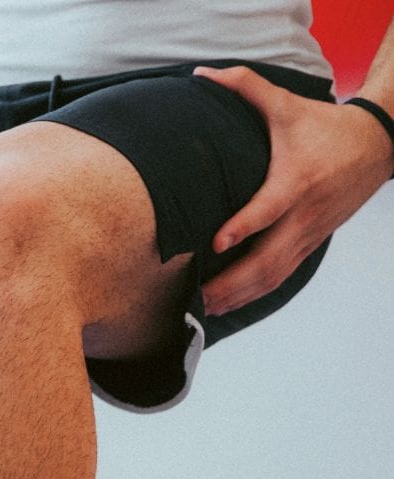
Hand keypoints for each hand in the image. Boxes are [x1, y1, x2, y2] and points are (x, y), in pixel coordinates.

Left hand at [191, 66, 393, 316]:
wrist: (377, 144)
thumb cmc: (325, 126)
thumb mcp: (287, 107)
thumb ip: (247, 89)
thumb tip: (205, 74)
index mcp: (296, 181)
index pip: (267, 210)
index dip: (243, 227)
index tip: (216, 243)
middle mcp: (304, 214)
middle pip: (267, 258)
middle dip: (232, 282)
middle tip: (199, 297)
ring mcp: (309, 233)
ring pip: (274, 275)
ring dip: (240, 295)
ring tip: (208, 308)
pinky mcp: (312, 243)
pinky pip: (283, 276)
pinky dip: (256, 293)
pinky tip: (231, 303)